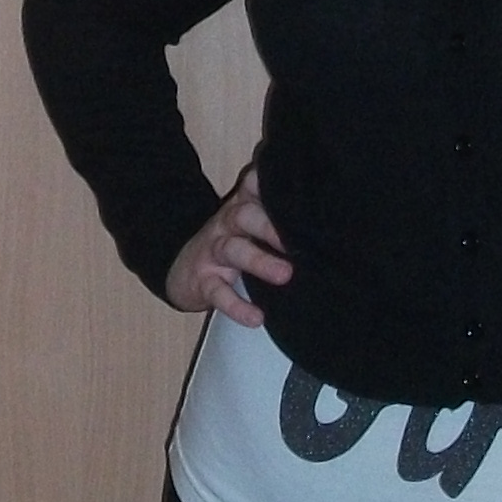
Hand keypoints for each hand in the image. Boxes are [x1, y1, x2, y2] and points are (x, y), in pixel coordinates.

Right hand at [166, 166, 291, 326]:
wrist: (180, 270)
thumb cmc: (229, 244)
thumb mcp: (249, 221)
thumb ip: (276, 211)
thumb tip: (321, 210)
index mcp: (243, 207)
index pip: (254, 186)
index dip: (267, 183)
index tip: (295, 188)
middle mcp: (227, 224)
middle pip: (245, 215)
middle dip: (268, 225)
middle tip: (295, 241)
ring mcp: (213, 252)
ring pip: (233, 250)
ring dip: (259, 261)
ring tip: (285, 275)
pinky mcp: (203, 282)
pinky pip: (218, 293)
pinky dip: (237, 306)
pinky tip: (256, 317)